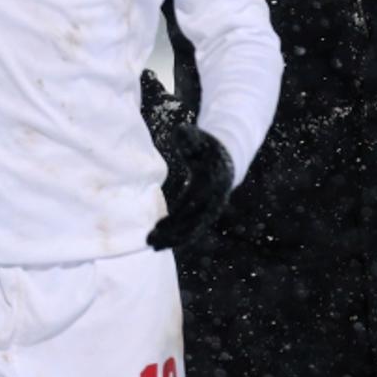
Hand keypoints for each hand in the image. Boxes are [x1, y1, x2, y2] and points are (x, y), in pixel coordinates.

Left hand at [147, 125, 233, 250]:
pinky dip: (179, 239)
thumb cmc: (207, 148)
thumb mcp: (199, 139)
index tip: (158, 224)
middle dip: (171, 233)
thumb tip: (179, 130)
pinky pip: (193, 231)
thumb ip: (188, 136)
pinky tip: (163, 244)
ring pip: (193, 231)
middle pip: (191, 222)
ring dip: (173, 240)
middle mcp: (213, 201)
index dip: (176, 215)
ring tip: (153, 246)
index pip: (191, 203)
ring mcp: (211, 211)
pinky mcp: (206, 216)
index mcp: (209, 184)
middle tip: (150, 240)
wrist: (226, 161)